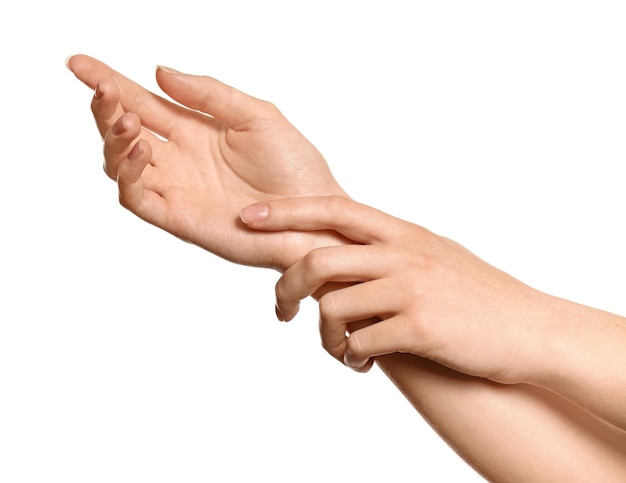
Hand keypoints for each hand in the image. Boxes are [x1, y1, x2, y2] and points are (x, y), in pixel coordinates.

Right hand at [67, 55, 347, 269]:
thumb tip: (161, 72)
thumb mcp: (258, 116)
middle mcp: (181, 158)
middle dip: (105, 108)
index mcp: (197, 130)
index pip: (143, 102)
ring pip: (121, 163)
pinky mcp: (179, 217)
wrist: (314, 216)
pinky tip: (141, 150)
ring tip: (125, 119)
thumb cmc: (297, 168)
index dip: (110, 82)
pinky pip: (137, 197)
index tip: (80, 63)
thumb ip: (210, 95)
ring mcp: (178, 188)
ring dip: (113, 139)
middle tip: (102, 91)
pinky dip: (127, 174)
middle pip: (124, 130)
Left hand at [240, 195, 553, 383]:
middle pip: (319, 259)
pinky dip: (351, 358)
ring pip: (334, 306)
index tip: (249, 218)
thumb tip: (337, 253)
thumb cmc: (475, 295)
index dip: (285, 212)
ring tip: (340, 349)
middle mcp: (403, 253)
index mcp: (402, 233)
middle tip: (282, 311)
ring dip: (325, 336)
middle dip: (287, 287)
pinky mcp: (420, 327)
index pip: (332, 210)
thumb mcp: (430, 256)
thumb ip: (385, 251)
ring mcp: (412, 288)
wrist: (529, 328)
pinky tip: (363, 364)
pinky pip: (360, 342)